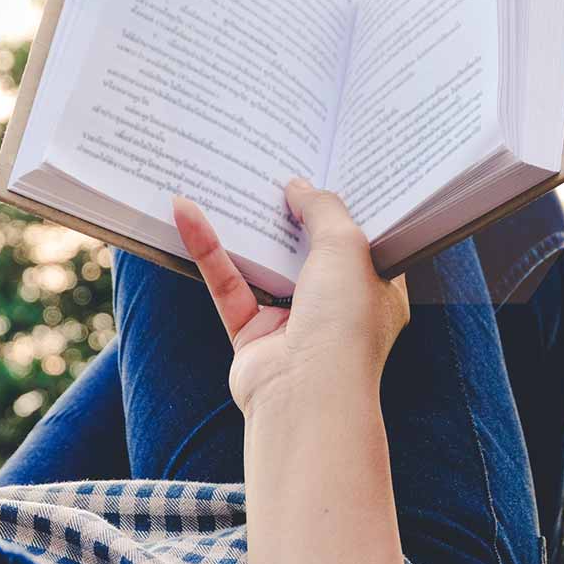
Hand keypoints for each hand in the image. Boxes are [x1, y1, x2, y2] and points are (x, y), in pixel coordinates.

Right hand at [172, 178, 408, 413]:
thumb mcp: (347, 247)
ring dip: (243, 227)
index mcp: (377, 291)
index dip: (345, 207)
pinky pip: (227, 284)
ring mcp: (294, 324)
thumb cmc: (345, 324)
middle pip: (309, 249)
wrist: (307, 398)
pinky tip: (186, 212)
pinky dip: (207, 250)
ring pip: (264, 264)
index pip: (363, 241)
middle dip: (290, 211)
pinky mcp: (252, 336)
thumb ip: (324, 210)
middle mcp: (337, 308)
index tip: (325, 168)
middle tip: (271, 165)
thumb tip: (299, 186)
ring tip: (224, 179)